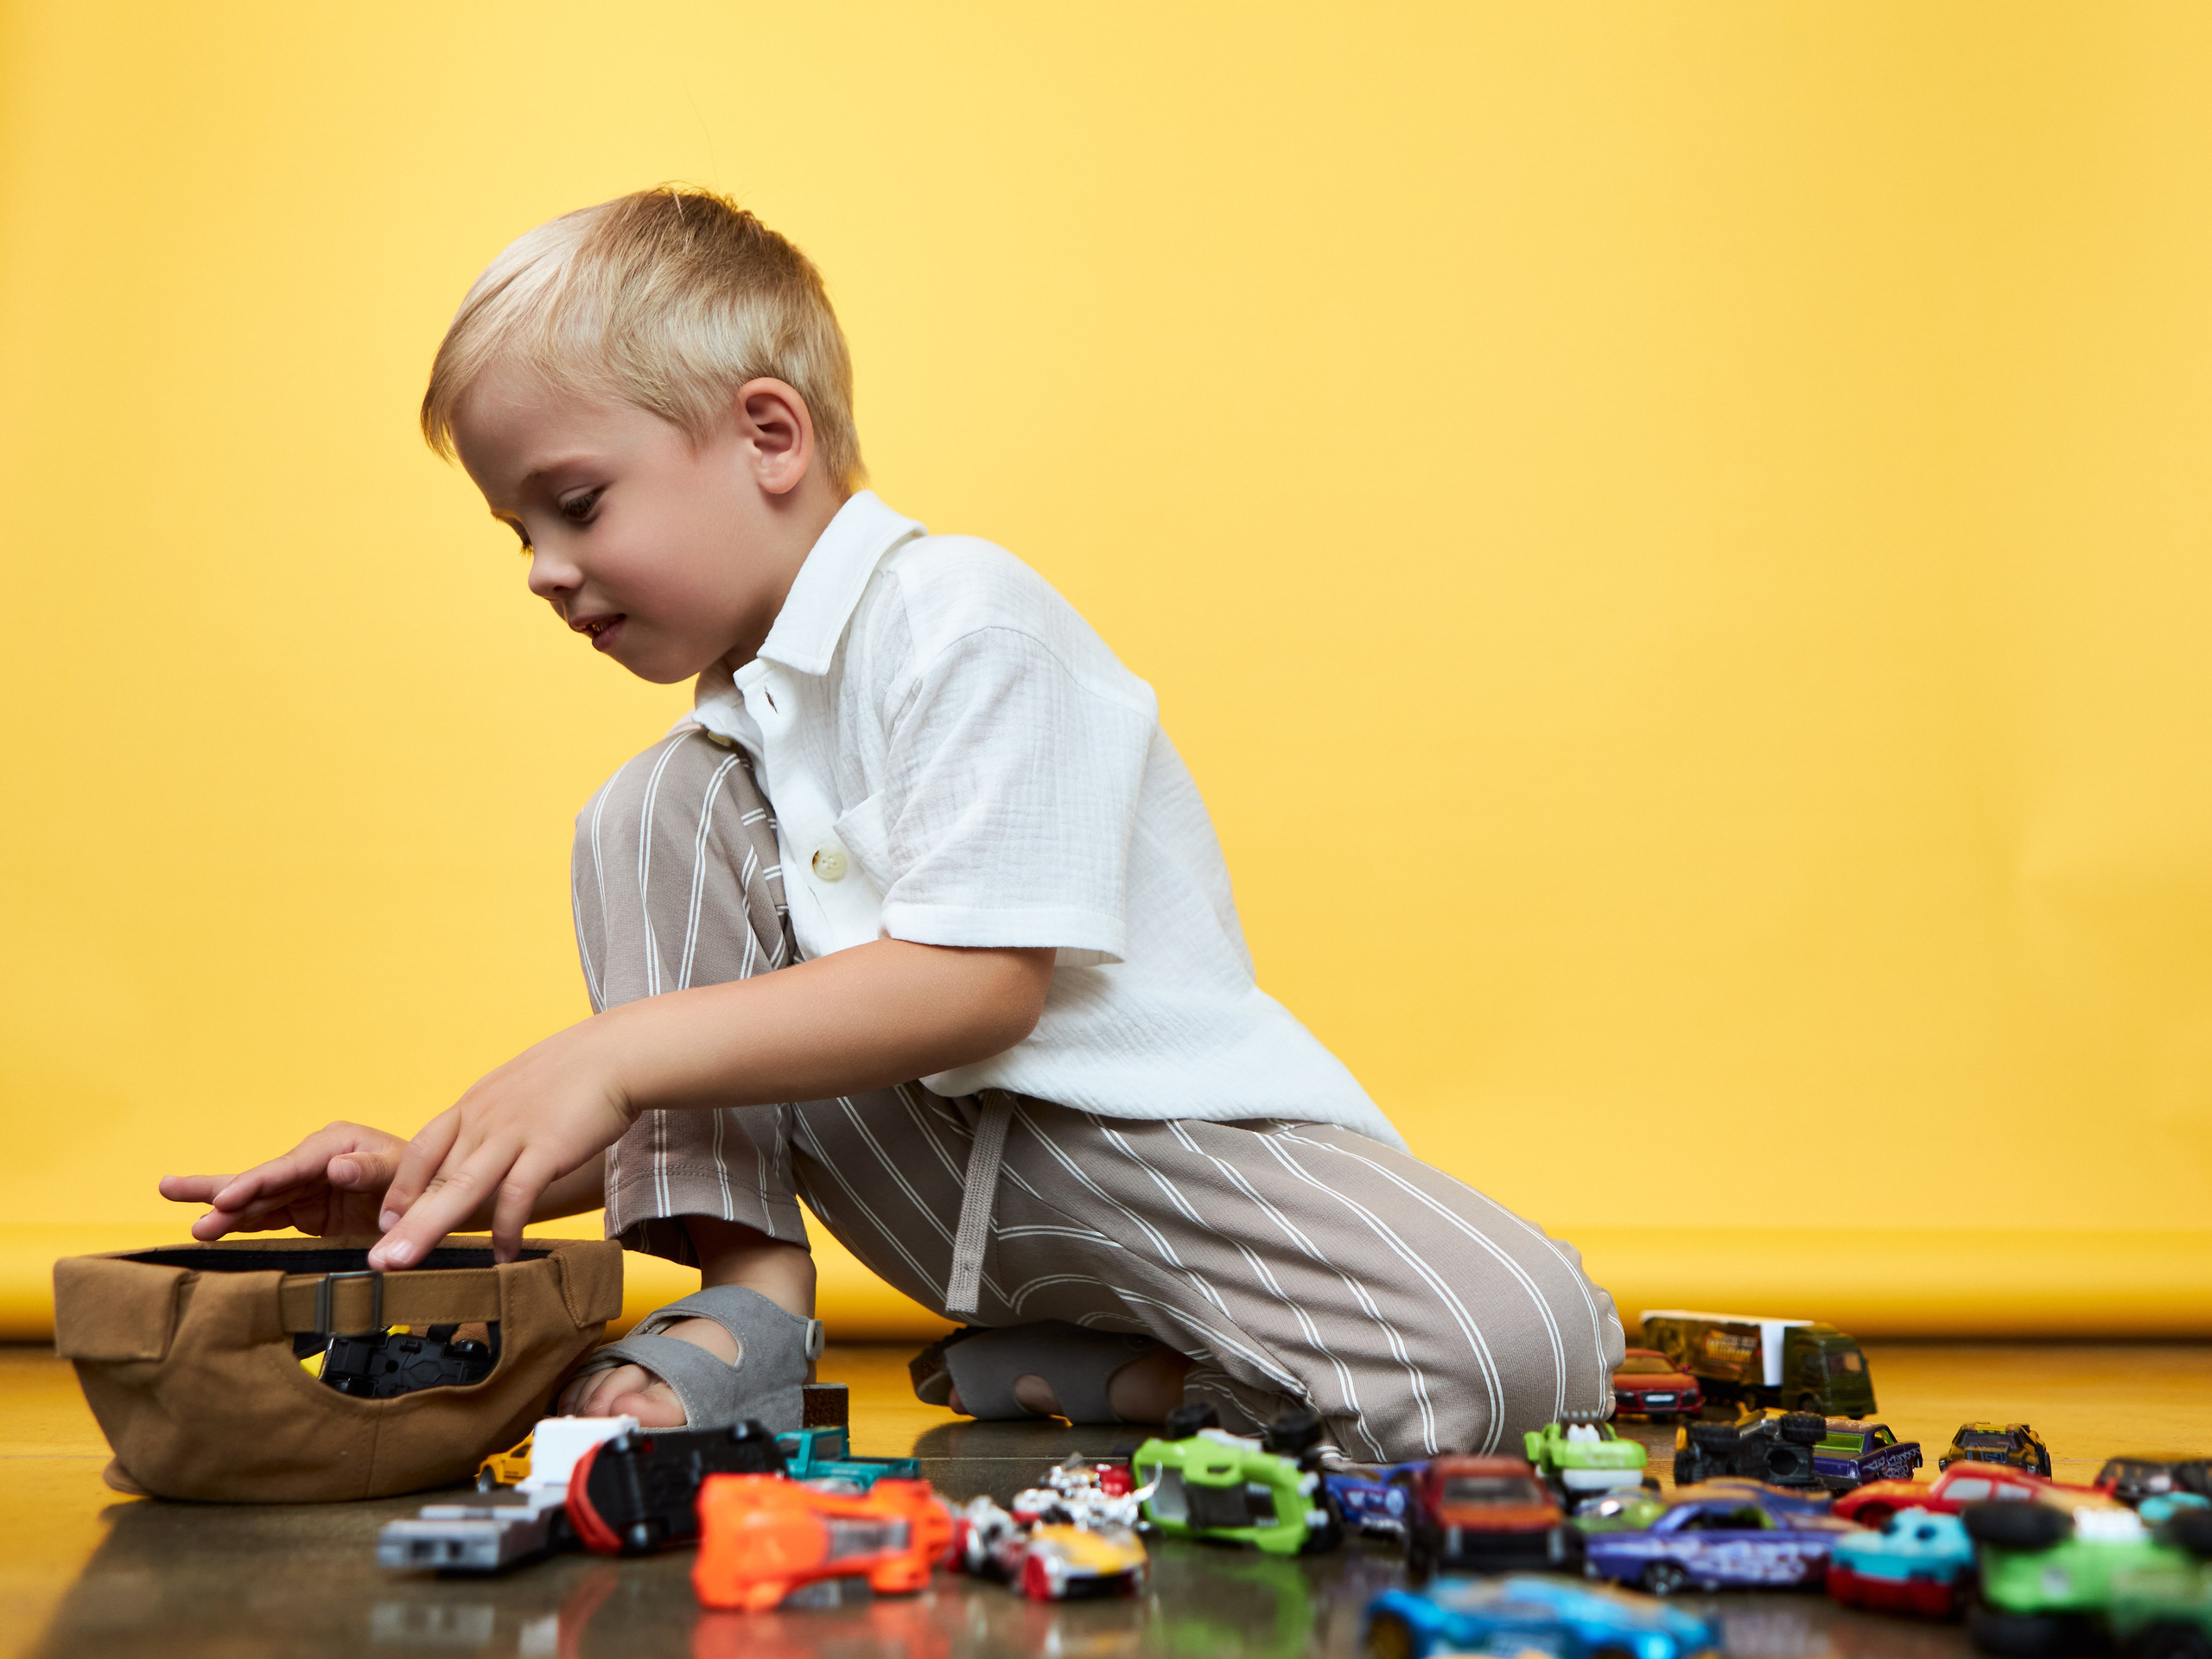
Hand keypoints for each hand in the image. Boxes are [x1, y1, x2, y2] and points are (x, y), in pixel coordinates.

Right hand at [159, 1122, 410, 1240]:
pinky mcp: (306, 1210)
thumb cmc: (425, 1177)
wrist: (437, 1199)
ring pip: (257, 1200)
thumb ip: (370, 1169)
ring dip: (222, 1213)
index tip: (225, 1199)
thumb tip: (335, 1165)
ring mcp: (307, 1187)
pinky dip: (240, 1225)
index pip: (288, 1166)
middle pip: (261, 1179)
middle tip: (172, 1190)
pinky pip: (267, 1217)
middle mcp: (315, 1161)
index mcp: (335, 1143)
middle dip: (220, 1190)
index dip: (255, 1183)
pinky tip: (211, 1232)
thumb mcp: (405, 1170)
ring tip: (188, 1225)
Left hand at [370, 1019, 636, 1268]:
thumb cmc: (575, 1073)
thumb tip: (484, 1148)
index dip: (400, 1187)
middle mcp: (485, 1120)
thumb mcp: (519, 1090)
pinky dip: (507, 1228)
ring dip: (427, 1228)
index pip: (423, 1149)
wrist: (617, 1053)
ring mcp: (513, 1133)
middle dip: (401, 1221)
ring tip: (402, 1263)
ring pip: (461, 1187)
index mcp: (475, 1105)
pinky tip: (503, 1256)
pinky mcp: (547, 1147)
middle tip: (377, 1258)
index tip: (385, 1220)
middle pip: (433, 1176)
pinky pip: (519, 1194)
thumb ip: (496, 1119)